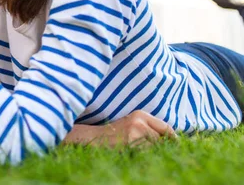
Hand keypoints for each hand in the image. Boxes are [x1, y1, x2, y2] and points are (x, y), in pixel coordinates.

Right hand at [62, 110, 176, 146]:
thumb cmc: (115, 133)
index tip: (176, 146)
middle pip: (162, 139)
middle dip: (162, 147)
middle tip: (160, 152)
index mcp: (141, 114)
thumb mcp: (132, 123)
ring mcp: (135, 132)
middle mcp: (140, 121)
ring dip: (151, 152)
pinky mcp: (130, 142)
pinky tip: (133, 152)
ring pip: (155, 147)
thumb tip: (171, 139)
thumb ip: (149, 127)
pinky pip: (146, 153)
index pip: (166, 127)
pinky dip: (143, 155)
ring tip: (138, 150)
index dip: (173, 139)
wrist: (94, 137)